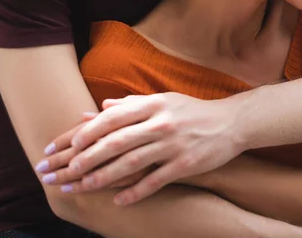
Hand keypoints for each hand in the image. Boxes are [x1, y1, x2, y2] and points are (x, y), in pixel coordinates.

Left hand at [35, 92, 244, 204]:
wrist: (232, 122)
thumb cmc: (194, 111)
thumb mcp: (165, 100)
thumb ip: (133, 104)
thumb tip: (101, 107)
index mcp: (154, 104)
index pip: (114, 117)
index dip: (89, 132)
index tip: (71, 145)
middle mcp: (162, 122)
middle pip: (117, 141)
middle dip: (88, 157)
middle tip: (69, 171)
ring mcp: (174, 144)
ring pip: (132, 163)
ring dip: (105, 177)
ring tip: (85, 187)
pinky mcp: (185, 163)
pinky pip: (155, 181)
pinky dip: (135, 192)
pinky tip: (119, 201)